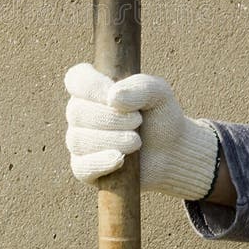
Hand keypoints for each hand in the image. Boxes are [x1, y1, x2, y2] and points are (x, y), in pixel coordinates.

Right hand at [64, 64, 218, 199]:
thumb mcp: (159, 93)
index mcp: (93, 89)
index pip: (76, 80)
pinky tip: (120, 159)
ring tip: (137, 141)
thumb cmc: (160, 116)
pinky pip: (81, 167)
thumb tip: (113, 98)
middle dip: (110, 118)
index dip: (90, 87)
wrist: (172, 151)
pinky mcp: (84, 169)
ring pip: (79, 140)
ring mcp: (79, 142)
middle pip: (77, 112)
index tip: (113, 97)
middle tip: (138, 121)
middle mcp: (80, 114)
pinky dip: (100, 163)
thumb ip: (140, 87)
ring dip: (112, 140)